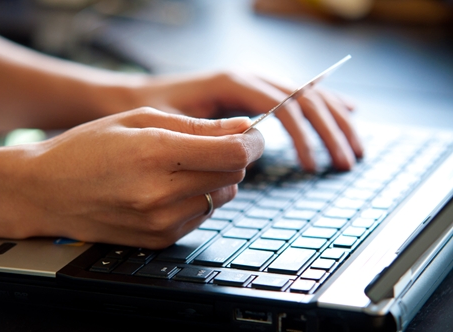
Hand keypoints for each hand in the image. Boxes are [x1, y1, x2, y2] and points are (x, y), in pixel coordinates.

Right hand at [17, 108, 263, 247]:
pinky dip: (197, 199)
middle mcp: (162, 194)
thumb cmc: (87, 148)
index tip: (254, 135)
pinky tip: (168, 188)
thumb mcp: (139, 119)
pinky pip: (202, 215)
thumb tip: (243, 129)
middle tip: (210, 145)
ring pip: (221, 196)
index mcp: (156, 153)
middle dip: (233, 157)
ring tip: (179, 167)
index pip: (234, 153)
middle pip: (234, 175)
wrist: (45, 192)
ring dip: (214, 179)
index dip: (254, 142)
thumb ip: (197, 126)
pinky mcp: (160, 240)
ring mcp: (161, 222)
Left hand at [109, 71, 362, 171]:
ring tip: (355, 148)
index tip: (315, 167)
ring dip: (335, 120)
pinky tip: (348, 111)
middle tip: (347, 161)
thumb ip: (212, 134)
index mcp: (233, 81)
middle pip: (304, 97)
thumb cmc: (153, 111)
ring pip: (307, 94)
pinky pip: (298, 95)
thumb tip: (250, 146)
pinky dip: (325, 105)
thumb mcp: (176, 125)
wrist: (137, 95)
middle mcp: (249, 76)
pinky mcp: (254, 91)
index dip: (304, 136)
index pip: (284, 106)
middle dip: (330, 130)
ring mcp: (254, 81)